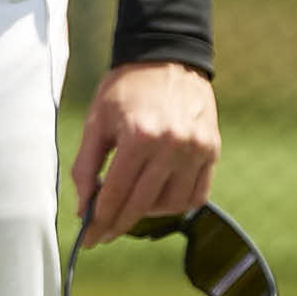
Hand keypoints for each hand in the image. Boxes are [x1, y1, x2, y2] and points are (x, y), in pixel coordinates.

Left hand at [70, 59, 219, 238]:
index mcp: (139, 136)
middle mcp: (172, 145)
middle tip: (102, 235)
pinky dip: (176, 203)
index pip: (116, 193)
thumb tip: (84, 209)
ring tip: (131, 203)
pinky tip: (158, 197)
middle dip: (117, 225)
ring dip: (147, 212)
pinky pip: (196, 195)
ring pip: (170, 205)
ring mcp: (196, 149)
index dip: (99, 220)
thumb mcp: (97, 121)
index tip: (88, 238)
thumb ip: (86, 166)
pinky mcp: (212, 150)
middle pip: (141, 204)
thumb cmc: (126, 88)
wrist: (168, 57)